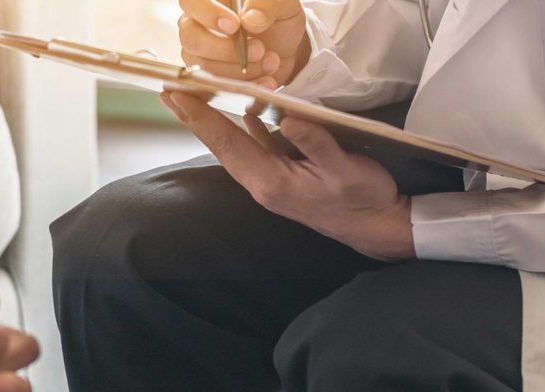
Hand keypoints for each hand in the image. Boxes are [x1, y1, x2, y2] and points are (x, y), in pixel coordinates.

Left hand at [160, 91, 414, 260]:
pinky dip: (243, 129)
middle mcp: (263, 183)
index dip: (201, 118)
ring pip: (235, 147)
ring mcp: (271, 180)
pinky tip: (242, 113)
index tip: (177, 97)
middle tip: (169, 92)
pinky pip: (256, 148)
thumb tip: (288, 117)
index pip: (228, 144)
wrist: (375, 227)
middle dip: (195, 118)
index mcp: (272, 181)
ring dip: (214, 123)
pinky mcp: (283, 176)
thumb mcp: (345, 169)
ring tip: (193, 100)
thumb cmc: (363, 199)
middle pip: (222, 145)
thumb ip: (316, 143)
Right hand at [178, 0, 310, 86]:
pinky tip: (267, 78)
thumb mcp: (281, 3)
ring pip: (204, 67)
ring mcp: (201, 54)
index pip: (191, 2)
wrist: (287, 45)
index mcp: (210, 2)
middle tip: (258, 49)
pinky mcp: (211, 77)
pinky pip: (217, 88)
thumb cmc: (276, 17)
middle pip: (191, 40)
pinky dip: (247, 85)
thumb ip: (267, 4)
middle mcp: (198, 26)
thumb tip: (250, 20)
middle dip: (226, 50)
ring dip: (241, 70)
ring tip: (270, 61)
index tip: (235, 26)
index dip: (208, 15)